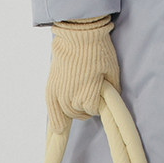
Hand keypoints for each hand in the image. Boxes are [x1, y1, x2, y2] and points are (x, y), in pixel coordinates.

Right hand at [45, 16, 120, 132]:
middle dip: (86, 107)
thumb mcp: (112, 69)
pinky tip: (58, 129)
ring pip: (66, 112)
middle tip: (91, 96)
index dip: (99, 103)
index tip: (101, 95)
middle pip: (78, 113)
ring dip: (73, 110)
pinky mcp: (51, 86)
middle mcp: (71, 97)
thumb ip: (112, 89)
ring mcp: (59, 92)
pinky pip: (51, 108)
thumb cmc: (98, 50)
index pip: (93, 110)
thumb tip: (111, 98)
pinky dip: (55, 119)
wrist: (77, 34)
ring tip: (79, 103)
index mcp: (87, 94)